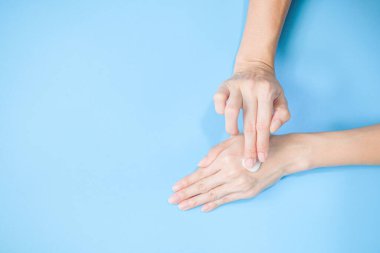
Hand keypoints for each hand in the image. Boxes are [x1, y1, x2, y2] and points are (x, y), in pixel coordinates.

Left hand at [169, 134, 310, 211]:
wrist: (281, 154)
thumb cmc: (255, 143)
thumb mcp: (233, 140)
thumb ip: (214, 152)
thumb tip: (199, 165)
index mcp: (224, 159)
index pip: (200, 174)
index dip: (186, 182)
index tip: (174, 188)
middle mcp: (230, 173)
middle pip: (203, 186)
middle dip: (186, 194)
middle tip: (172, 201)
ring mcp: (239, 184)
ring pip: (213, 195)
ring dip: (196, 202)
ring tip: (183, 206)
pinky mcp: (247, 192)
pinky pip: (227, 199)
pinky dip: (215, 204)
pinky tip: (204, 208)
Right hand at [212, 61, 289, 167]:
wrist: (254, 66)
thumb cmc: (268, 88)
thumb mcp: (281, 99)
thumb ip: (282, 115)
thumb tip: (271, 129)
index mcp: (267, 92)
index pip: (264, 124)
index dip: (262, 143)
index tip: (261, 159)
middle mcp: (251, 88)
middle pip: (248, 123)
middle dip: (248, 146)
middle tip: (247, 163)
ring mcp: (236, 86)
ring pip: (230, 111)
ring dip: (232, 128)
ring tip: (235, 136)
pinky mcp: (223, 85)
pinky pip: (218, 100)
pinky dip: (220, 110)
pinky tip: (225, 116)